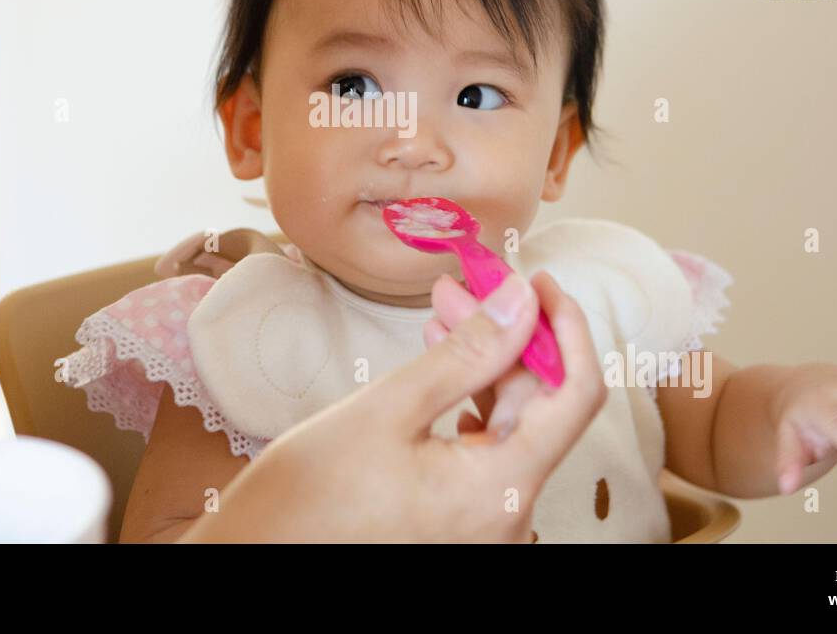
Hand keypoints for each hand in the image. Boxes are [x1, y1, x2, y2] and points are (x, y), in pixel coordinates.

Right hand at [180, 270, 606, 541]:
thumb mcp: (387, 410)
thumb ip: (466, 354)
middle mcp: (507, 513)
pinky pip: (484, 449)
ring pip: (510, 423)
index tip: (539, 281)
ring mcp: (484, 520)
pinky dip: (468, 400)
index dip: (567, 328)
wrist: (259, 555)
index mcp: (502, 489)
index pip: (577, 395)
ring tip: (442, 314)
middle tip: (464, 284)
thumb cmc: (307, 500)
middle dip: (507, 335)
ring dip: (484, 363)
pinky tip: (440, 367)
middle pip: (540, 406)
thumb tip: (523, 301)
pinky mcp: (460, 518)